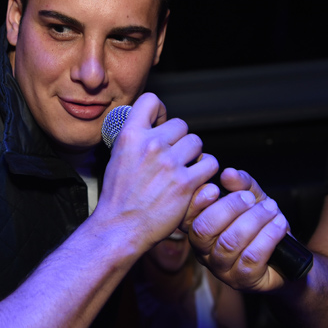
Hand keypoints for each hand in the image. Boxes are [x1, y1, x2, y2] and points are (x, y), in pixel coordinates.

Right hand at [94, 93, 218, 251]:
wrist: (120, 227)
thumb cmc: (118, 197)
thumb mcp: (117, 157)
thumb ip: (135, 139)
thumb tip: (151, 126)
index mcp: (131, 136)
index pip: (151, 101)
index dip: (160, 111)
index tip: (161, 124)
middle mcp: (151, 145)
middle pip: (181, 125)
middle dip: (179, 140)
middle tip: (173, 157)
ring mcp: (170, 164)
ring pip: (197, 143)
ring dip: (194, 155)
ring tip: (184, 169)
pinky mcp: (186, 183)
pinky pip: (210, 164)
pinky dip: (205, 171)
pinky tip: (195, 179)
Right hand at [188, 168, 290, 291]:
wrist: (288, 257)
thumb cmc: (262, 226)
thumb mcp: (252, 200)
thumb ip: (241, 185)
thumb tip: (228, 174)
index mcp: (200, 230)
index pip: (186, 217)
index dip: (197, 202)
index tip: (215, 188)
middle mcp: (204, 252)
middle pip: (204, 229)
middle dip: (228, 208)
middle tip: (250, 198)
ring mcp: (222, 269)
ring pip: (230, 242)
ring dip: (254, 220)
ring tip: (271, 209)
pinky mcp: (243, 280)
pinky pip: (251, 257)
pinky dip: (268, 236)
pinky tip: (279, 225)